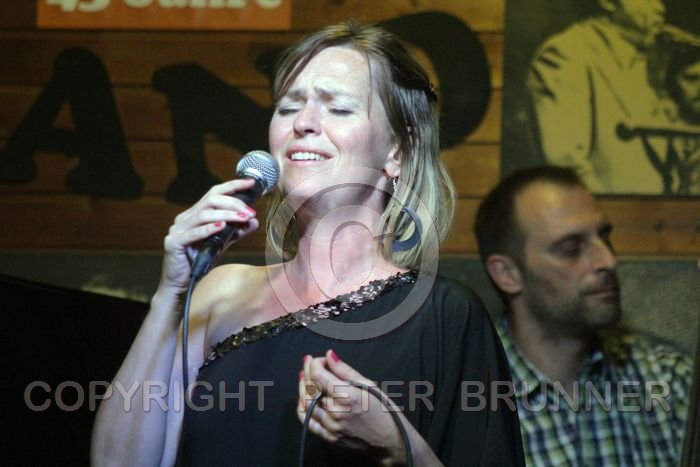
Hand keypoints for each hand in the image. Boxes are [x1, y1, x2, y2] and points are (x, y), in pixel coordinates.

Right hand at [160, 178, 259, 293]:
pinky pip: (193, 233)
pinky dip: (209, 229)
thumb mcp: (222, 244)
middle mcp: (184, 218)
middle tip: (250, 212)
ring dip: (226, 215)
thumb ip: (236, 232)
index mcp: (194, 215)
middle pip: (210, 200)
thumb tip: (254, 221)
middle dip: (233, 203)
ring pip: (204, 214)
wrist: (180, 284)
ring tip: (243, 218)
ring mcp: (177, 229)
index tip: (250, 183)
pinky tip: (222, 227)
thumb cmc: (199, 262)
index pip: (214, 193)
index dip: (232, 186)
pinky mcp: (173, 243)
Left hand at [297, 350, 405, 464]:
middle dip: (307, 372)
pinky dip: (302, 407)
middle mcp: (337, 413)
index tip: (319, 359)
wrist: (390, 439)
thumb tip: (330, 355)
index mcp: (348, 397)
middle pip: (311, 388)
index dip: (315, 363)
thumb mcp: (368, 385)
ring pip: (305, 404)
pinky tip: (304, 397)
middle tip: (309, 363)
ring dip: (302, 388)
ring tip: (305, 377)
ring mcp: (332, 427)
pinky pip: (308, 421)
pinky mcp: (329, 437)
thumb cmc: (384, 411)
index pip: (319, 375)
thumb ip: (345, 370)